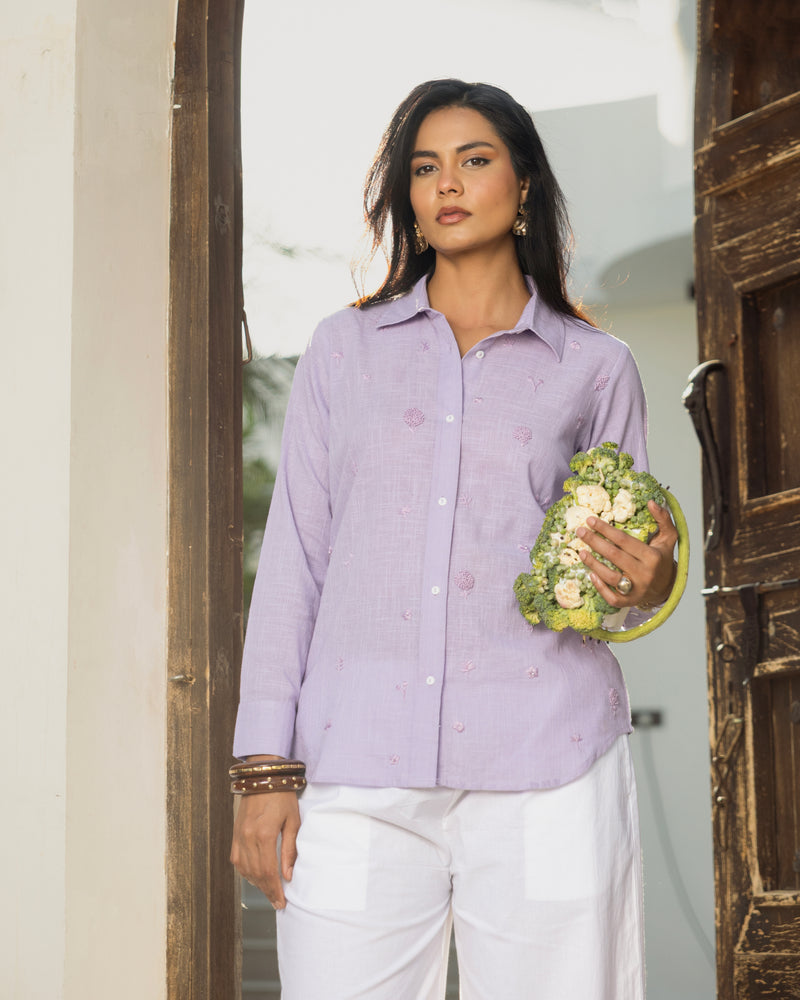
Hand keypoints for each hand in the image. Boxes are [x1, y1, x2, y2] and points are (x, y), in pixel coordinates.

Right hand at [230, 790, 300, 909]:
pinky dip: (245, 871)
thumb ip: (290, 850)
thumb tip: (288, 875)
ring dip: (256, 883)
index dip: (275, 891)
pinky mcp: (235, 833)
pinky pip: (237, 859)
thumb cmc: (282, 796)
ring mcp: (239, 836)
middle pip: (256, 874)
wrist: (263, 777)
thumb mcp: (293, 821)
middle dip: (267, 891)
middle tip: (276, 902)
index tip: (281, 903)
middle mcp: (248, 838)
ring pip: (245, 869)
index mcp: (264, 835)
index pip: (269, 872)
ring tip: (268, 891)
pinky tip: (254, 876)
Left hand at [576, 500, 677, 608]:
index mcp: (652, 557)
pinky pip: (612, 598)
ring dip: (593, 564)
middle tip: (580, 532)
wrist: (667, 586)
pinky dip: (600, 588)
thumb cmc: (663, 558)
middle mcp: (644, 574)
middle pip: (614, 556)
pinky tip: (590, 575)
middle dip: (595, 542)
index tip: (591, 520)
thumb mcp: (668, 537)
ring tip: (581, 552)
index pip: (624, 540)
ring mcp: (637, 589)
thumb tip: (652, 502)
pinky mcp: (630, 602)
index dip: (605, 529)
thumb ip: (663, 519)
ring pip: (610, 577)